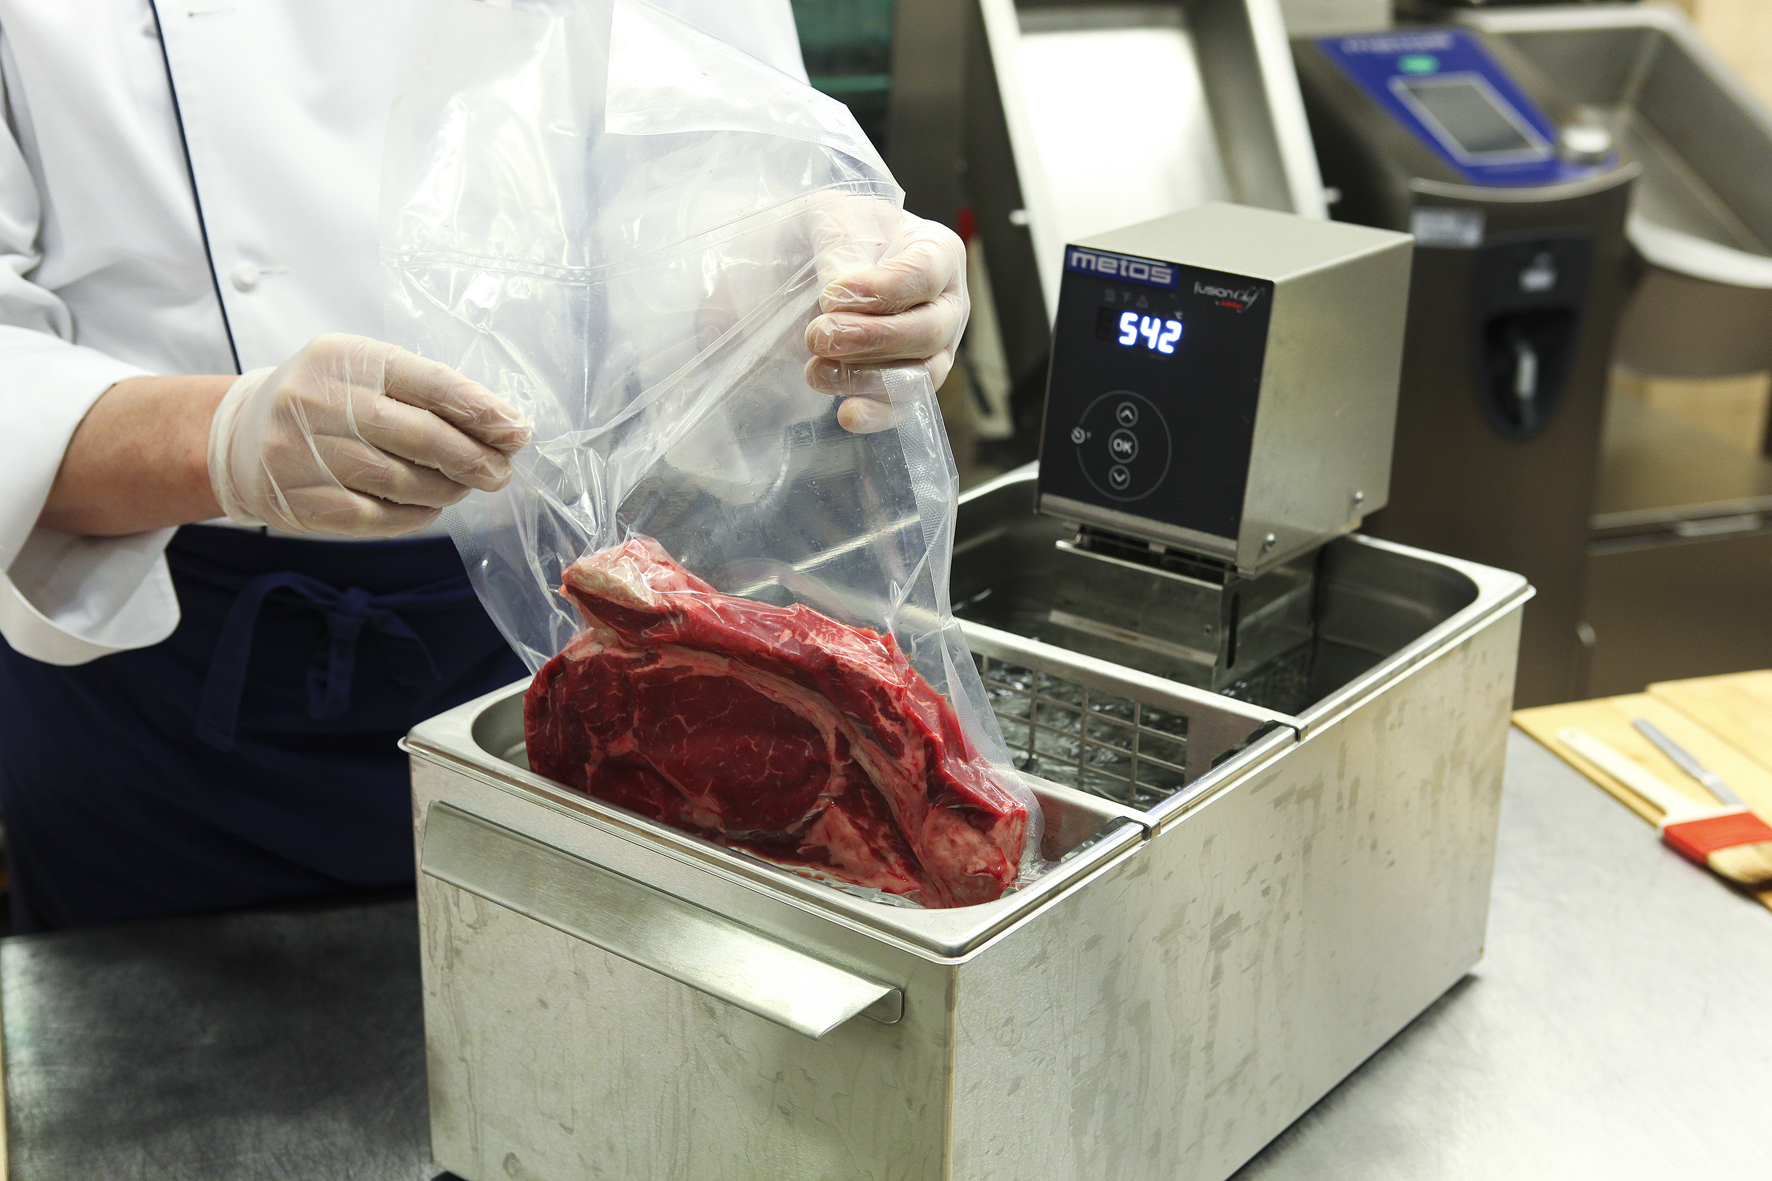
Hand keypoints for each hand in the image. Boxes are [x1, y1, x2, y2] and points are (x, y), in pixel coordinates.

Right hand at [207, 334, 529, 536]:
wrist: (238, 434)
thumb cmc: (321, 400)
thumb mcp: (362, 373)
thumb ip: (425, 392)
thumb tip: (501, 426)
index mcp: (346, 357)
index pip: (430, 383)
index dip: (481, 410)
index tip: (516, 431)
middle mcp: (319, 400)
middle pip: (420, 436)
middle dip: (472, 458)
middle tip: (500, 472)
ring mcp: (304, 452)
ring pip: (402, 481)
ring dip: (447, 489)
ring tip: (464, 487)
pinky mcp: (299, 500)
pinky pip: (376, 516)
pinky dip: (414, 515)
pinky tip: (429, 507)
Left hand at [804, 211, 968, 433]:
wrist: (815, 264)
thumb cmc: (837, 233)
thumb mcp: (835, 217)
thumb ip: (843, 245)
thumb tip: (842, 292)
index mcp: (938, 253)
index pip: (925, 275)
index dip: (882, 290)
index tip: (831, 295)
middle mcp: (947, 305)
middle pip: (928, 331)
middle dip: (872, 338)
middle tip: (819, 335)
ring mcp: (935, 350)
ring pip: (922, 375)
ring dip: (868, 378)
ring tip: (817, 371)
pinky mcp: (911, 385)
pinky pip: (905, 408)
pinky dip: (877, 414)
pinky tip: (847, 413)